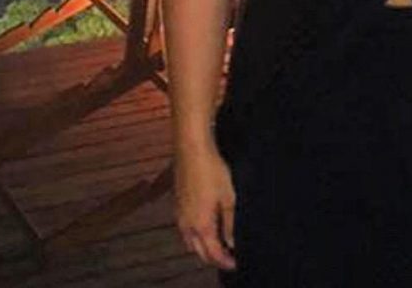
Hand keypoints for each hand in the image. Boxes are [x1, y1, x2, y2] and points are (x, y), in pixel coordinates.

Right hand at [174, 142, 236, 270]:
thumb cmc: (212, 170)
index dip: (224, 261)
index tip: (235, 263)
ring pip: (189, 241)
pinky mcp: (176, 203)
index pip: (212, 253)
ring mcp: (179, 214)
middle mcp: (186, 224)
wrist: (191, 148)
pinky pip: (184, 228)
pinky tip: (203, 225)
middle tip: (227, 257)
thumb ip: (229, 223)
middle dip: (212, 257)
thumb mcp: (228, 197)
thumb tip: (231, 242)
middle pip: (198, 251)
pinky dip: (194, 234)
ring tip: (217, 243)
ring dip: (201, 246)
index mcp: (201, 225)